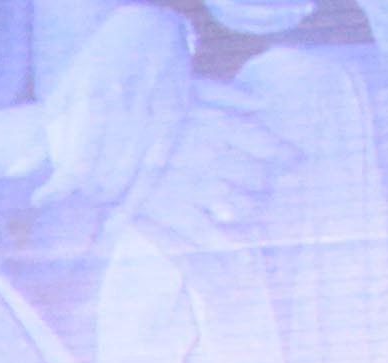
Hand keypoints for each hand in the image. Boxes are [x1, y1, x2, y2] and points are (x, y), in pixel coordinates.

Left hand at [38, 3, 196, 207]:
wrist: (152, 26)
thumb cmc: (100, 62)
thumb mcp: (64, 90)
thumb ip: (43, 135)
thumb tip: (13, 174)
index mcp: (94, 100)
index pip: (76, 163)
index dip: (56, 190)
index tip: (39, 201)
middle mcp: (127, 110)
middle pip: (98, 179)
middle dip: (79, 191)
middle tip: (72, 182)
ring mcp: (155, 117)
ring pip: (123, 181)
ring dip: (101, 194)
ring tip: (92, 185)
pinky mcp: (175, 122)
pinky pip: (154, 175)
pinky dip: (132, 204)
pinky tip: (115, 225)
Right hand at [124, 86, 293, 237]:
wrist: (91, 137)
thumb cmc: (137, 110)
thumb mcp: (181, 88)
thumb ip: (223, 94)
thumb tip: (262, 102)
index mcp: (215, 123)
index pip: (265, 141)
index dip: (285, 154)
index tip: (296, 161)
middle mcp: (210, 154)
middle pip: (258, 176)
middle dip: (267, 188)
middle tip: (266, 194)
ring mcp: (190, 184)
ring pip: (240, 205)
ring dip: (251, 215)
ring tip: (254, 222)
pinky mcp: (166, 210)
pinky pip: (205, 232)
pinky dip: (224, 242)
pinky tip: (235, 249)